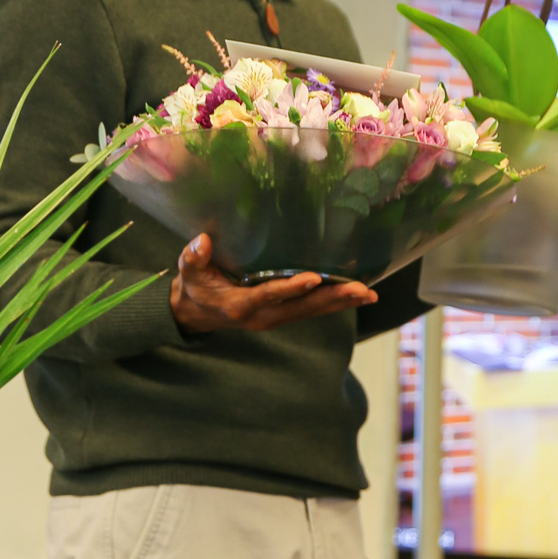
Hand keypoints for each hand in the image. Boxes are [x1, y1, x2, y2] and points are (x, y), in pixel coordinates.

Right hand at [171, 232, 376, 335]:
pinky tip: (358, 296)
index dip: (290, 288)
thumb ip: (193, 257)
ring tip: (369, 294)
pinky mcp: (283, 315)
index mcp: (240, 305)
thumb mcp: (188, 271)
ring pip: (312, 311)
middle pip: (301, 308)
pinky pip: (312, 310)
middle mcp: (263, 316)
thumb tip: (203, 241)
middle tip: (360, 290)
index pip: (268, 295)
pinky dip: (335, 303)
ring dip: (340, 303)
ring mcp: (275, 317)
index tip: (312, 278)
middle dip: (331, 298)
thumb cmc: (195, 286)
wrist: (197, 312)